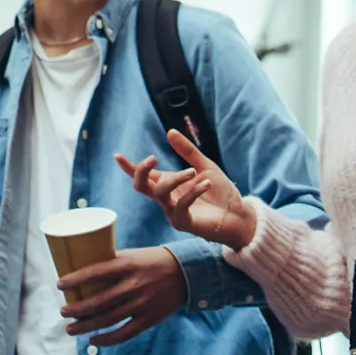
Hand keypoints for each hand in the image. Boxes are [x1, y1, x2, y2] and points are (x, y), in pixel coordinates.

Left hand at [57, 246, 186, 345]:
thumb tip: (84, 271)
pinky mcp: (148, 319)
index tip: (59, 284)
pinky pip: (124, 333)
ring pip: (107, 319)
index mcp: (128, 265)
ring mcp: (141, 304)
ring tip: (71, 328)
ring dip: (85, 326)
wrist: (185, 272)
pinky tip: (93, 340)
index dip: (76, 280)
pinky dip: (106, 339)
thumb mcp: (133, 255)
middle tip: (63, 311)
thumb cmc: (153, 260)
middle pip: (98, 301)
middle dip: (77, 309)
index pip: (96, 272)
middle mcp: (133, 285)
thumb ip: (113, 263)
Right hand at [115, 129, 257, 249]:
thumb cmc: (220, 193)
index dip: (129, 167)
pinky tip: (206, 183)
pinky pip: (180, 206)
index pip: (144, 175)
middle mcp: (167, 198)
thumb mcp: (204, 166)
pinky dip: (192, 192)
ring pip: (160, 194)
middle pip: (141, 186)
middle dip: (141, 171)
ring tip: (193, 171)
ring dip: (176, 178)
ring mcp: (173, 211)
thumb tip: (170, 131)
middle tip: (153, 158)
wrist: (238, 215)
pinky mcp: (184, 223)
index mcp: (169, 183)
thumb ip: (187, 151)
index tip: (116, 155)